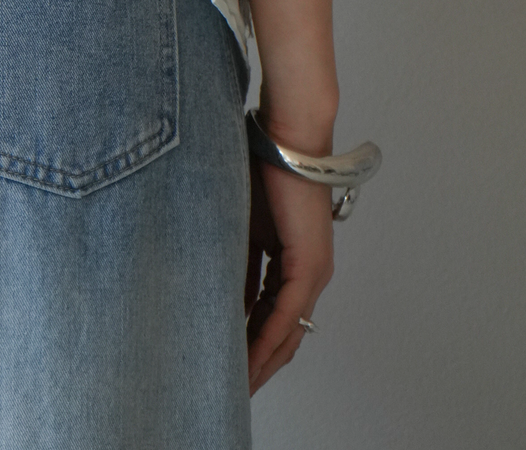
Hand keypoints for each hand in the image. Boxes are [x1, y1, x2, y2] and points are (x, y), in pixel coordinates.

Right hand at [244, 155, 334, 393]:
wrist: (287, 139)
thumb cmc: (262, 166)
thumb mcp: (240, 220)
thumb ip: (234, 255)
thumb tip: (212, 286)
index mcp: (294, 261)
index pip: (272, 314)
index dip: (251, 342)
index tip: (229, 362)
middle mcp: (311, 273)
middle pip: (284, 334)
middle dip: (257, 363)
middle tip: (232, 387)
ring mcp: (313, 272)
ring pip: (287, 332)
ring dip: (261, 360)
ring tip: (237, 384)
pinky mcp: (308, 266)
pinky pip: (285, 316)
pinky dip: (266, 341)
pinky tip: (248, 361)